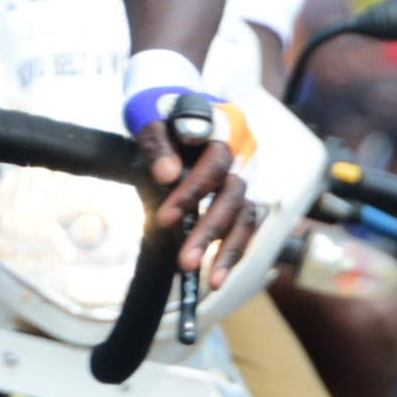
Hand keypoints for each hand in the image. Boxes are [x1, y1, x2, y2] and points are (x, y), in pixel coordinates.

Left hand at [142, 105, 252, 295]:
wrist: (172, 112)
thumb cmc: (161, 114)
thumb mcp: (150, 119)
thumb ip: (158, 144)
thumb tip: (167, 176)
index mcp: (220, 133)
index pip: (214, 164)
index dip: (193, 192)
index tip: (165, 219)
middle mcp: (237, 158)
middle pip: (233, 197)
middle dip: (210, 232)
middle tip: (185, 263)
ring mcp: (238, 180)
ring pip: (246, 217)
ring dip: (230, 252)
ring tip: (212, 283)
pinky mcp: (236, 200)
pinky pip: (243, 227)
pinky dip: (232, 251)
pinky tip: (217, 276)